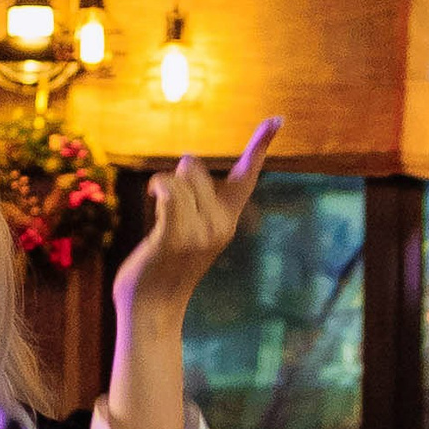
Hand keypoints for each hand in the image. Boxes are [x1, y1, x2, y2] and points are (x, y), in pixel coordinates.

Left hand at [113, 117, 280, 315]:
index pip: (247, 176)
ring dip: (160, 187)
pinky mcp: (175, 238)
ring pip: (179, 179)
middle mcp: (220, 225)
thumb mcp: (187, 232)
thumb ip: (194, 201)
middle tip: (165, 209)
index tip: (277, 118)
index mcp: (226, 220)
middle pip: (195, 168)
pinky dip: (159, 187)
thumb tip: (189, 162)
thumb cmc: (163, 267)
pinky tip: (153, 194)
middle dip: (175, 178)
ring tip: (157, 213)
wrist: (152, 310)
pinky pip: (169, 192)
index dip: (260, 145)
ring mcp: (200, 233)